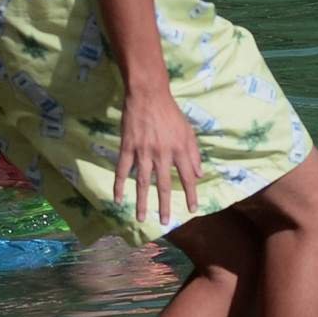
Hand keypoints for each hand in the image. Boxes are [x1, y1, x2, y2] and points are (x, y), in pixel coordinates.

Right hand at [113, 89, 201, 232]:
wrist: (148, 94)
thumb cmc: (170, 112)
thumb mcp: (188, 130)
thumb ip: (193, 153)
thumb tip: (199, 174)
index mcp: (179, 149)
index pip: (187, 177)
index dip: (191, 194)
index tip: (192, 210)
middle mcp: (162, 153)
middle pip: (163, 184)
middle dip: (164, 205)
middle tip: (164, 222)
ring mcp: (143, 151)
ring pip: (142, 181)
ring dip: (141, 201)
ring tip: (140, 218)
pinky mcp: (127, 147)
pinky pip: (122, 169)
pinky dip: (119, 184)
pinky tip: (117, 198)